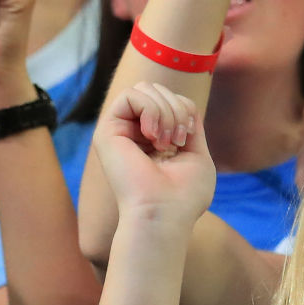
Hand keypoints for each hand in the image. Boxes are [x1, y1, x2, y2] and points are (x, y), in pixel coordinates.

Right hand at [96, 82, 215, 228]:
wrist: (164, 215)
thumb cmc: (184, 196)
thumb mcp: (196, 153)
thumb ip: (189, 124)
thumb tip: (184, 103)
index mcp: (154, 139)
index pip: (170, 99)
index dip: (185, 109)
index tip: (188, 138)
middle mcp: (134, 133)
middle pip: (157, 89)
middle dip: (176, 107)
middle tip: (178, 140)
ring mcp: (120, 131)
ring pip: (145, 88)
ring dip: (166, 111)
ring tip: (166, 142)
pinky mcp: (107, 131)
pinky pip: (131, 94)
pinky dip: (150, 110)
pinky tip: (152, 137)